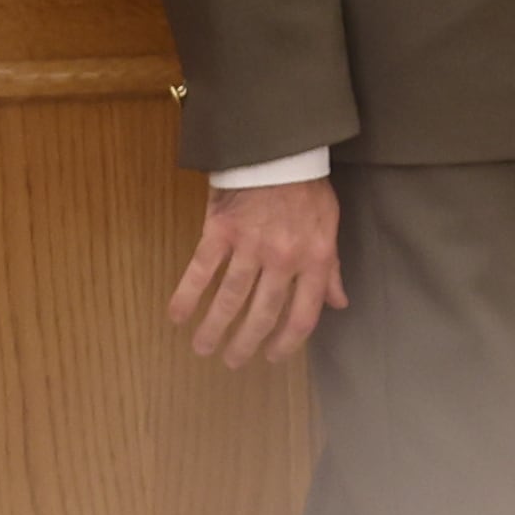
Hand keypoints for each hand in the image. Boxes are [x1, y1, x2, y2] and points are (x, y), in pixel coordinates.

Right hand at [169, 179, 344, 367]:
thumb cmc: (307, 190)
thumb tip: (338, 302)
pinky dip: (186, 296)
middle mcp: (283, 258)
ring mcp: (250, 246)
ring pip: (229, 299)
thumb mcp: (329, 227)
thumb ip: (330, 268)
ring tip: (202, 348)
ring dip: (213, 328)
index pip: (303, 315)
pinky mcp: (219, 232)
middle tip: (233, 362)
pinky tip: (176, 317)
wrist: (279, 151)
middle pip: (263, 313)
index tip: (272, 357)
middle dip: (245, 344)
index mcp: (315, 258)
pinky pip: (200, 271)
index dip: (287, 343)